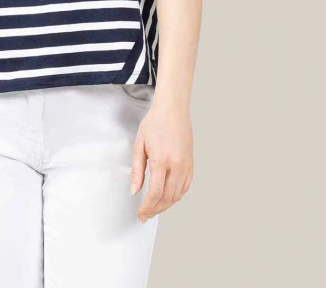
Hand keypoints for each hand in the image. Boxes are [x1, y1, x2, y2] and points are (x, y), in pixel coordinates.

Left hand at [129, 100, 193, 221]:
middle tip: (145, 215)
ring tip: (154, 209)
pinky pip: (185, 188)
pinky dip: (176, 197)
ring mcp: (186, 166)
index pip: (155, 193)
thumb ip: (137, 170)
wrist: (173, 110)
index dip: (147, 207)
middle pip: (167, 198)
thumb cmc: (155, 123)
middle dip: (155, 210)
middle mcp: (177, 165)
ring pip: (177, 195)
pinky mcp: (191, 165)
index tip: (141, 213)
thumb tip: (134, 190)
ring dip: (165, 206)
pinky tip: (167, 198)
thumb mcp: (139, 144)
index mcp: (162, 160)